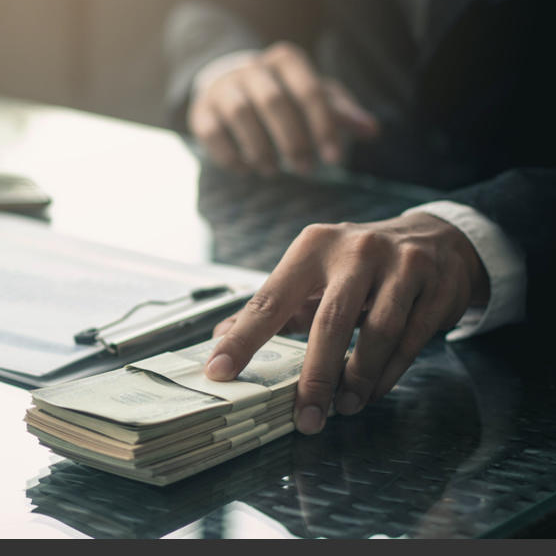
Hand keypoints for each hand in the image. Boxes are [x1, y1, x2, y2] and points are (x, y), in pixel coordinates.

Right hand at [187, 41, 379, 175]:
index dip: (323, 126)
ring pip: (240, 114)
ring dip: (260, 147)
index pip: (308, 90)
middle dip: (292, 139)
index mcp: (285, 60)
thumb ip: (341, 112)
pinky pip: (212, 132)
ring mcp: (222, 88)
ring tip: (273, 170)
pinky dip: (231, 155)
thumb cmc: (282, 92)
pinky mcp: (200, 111)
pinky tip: (247, 169)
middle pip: (273, 101)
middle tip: (306, 169)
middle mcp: (251, 68)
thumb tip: (373, 130)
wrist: (227, 82)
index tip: (334, 159)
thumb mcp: (314, 96)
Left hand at [205, 212, 489, 433]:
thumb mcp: (314, 271)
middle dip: (315, 377)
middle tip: (305, 417)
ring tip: (343, 407)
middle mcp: (355, 251)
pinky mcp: (435, 286)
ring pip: (378, 333)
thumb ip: (273, 305)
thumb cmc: (359, 264)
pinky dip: (389, 373)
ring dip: (358, 378)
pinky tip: (373, 392)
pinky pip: (411, 339)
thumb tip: (221, 338)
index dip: (244, 339)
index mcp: (313, 247)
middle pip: (329, 322)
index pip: (270, 299)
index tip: (220, 371)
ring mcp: (401, 266)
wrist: (436, 239)